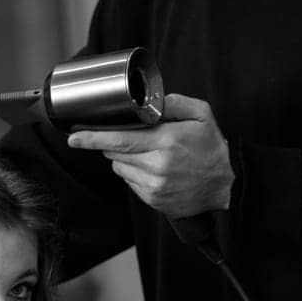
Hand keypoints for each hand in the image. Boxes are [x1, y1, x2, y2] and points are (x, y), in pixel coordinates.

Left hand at [67, 94, 232, 217]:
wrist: (227, 184)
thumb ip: (173, 103)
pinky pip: (130, 183)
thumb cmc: (212, 148)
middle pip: (115, 153)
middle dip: (115, 143)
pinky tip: (155, 169)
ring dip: (126, 159)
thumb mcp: (201, 115)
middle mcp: (158, 166)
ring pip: (120, 168)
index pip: (119, 139)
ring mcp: (155, 186)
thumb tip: (150, 101)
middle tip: (135, 138)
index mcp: (167, 141)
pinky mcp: (154, 200)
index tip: (74, 136)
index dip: (93, 138)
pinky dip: (135, 174)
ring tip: (151, 154)